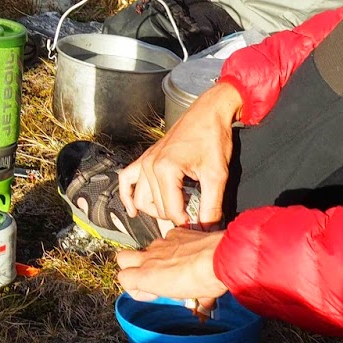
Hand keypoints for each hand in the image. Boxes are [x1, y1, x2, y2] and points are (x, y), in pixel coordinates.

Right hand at [115, 228, 228, 304]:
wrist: (222, 256)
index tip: (151, 293)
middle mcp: (150, 257)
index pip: (123, 279)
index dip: (135, 288)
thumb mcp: (195, 298)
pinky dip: (175, 246)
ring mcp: (162, 242)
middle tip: (151, 276)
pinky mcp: (176, 232)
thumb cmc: (207, 279)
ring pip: (149, 249)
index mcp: (148, 276)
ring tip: (178, 266)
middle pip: (123, 258)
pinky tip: (189, 253)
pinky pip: (167, 238)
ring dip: (158, 258)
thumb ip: (189, 298)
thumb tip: (199, 302)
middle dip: (131, 267)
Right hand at [117, 81, 239, 225]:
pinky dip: (127, 197)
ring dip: (157, 210)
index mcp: (165, 169)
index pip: (172, 212)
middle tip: (195, 216)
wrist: (208, 114)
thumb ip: (211, 205)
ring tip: (177, 211)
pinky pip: (126, 181)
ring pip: (141, 200)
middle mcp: (149, 166)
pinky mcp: (145, 159)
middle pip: (157, 209)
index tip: (202, 226)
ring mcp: (145, 162)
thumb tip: (207, 228)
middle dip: (176, 217)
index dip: (188, 223)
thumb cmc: (212, 138)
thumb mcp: (217, 175)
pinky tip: (133, 211)